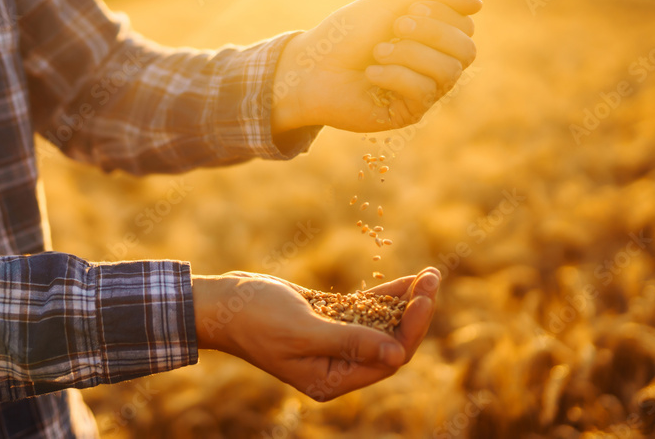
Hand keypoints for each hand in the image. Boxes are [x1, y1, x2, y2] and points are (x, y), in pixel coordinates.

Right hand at [191, 267, 440, 400]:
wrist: (221, 303)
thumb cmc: (254, 318)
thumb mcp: (303, 330)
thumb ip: (350, 342)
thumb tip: (397, 354)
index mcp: (331, 379)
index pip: (387, 359)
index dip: (411, 329)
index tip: (425, 297)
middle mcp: (336, 365)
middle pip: (390, 342)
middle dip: (414, 312)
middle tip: (433, 279)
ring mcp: (332, 341)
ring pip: (381, 324)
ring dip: (405, 301)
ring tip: (430, 275)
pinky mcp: (326, 319)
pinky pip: (364, 310)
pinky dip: (385, 296)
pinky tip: (407, 279)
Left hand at [270, 0, 480, 133]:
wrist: (310, 66)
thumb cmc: (347, 33)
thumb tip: (478, 6)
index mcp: (432, 38)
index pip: (465, 26)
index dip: (441, 14)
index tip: (405, 9)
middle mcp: (433, 66)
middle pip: (466, 50)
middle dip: (431, 32)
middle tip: (396, 25)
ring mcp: (423, 92)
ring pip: (448, 72)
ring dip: (410, 54)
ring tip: (378, 51)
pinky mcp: (407, 113)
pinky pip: (424, 93)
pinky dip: (396, 76)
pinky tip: (371, 73)